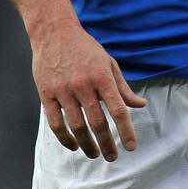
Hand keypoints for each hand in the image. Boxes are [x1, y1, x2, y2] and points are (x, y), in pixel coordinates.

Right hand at [33, 22, 146, 160]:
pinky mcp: (46, 93)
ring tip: (94, 154)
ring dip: (87, 144)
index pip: (118, 110)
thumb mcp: (108, 63)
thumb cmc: (85, 49)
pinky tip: (74, 145)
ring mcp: (63, 90)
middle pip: (98, 122)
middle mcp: (83, 84)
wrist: (54, 31)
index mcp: (102, 76)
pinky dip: (65, 138)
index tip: (131, 147)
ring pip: (77, 126)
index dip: (126, 131)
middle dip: (107, 143)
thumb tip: (141, 105)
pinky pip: (56, 122)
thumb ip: (123, 87)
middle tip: (112, 156)